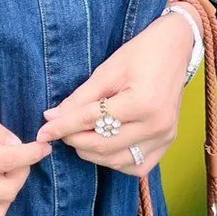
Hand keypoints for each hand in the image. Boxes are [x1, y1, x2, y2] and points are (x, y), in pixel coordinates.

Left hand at [34, 12, 193, 174]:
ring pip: (117, 160)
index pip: (92, 121)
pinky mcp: (168, 142)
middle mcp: (157, 125)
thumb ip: (79, 98)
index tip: (42, 131)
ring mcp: (165, 136)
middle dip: (74, 140)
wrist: (174, 49)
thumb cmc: (140, 54)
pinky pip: (136, 166)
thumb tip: (51, 117)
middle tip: (60, 130)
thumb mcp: (106, 71)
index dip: (63, 127)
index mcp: (142, 102)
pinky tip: (105, 146)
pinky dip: (115, 160)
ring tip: (80, 136)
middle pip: (103, 145)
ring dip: (92, 153)